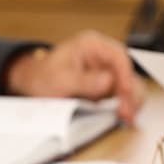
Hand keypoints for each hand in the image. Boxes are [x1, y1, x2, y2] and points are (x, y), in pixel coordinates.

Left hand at [4, 30, 144, 123]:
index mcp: (92, 45)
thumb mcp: (60, 78)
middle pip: (127, 73)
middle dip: (129, 94)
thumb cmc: (43, 76)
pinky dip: (124, 107)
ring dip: (130, 103)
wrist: (34, 85)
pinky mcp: (106, 89)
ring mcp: (106, 73)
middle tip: (125, 112)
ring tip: (125, 118)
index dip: (125, 74)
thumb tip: (107, 82)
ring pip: (129, 87)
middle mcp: (103, 58)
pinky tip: (123, 117)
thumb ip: (83, 80)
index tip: (125, 92)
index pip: (118, 56)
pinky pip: (122, 98)